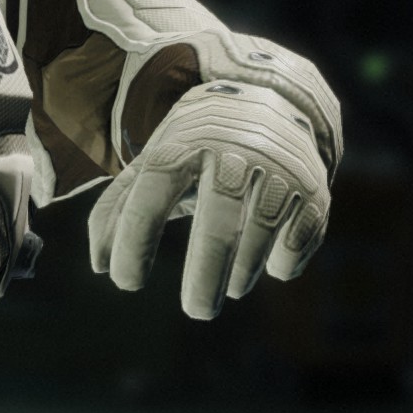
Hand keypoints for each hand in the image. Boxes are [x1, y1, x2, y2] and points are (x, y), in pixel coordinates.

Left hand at [89, 79, 330, 318]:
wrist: (271, 99)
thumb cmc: (198, 144)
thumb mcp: (155, 161)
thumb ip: (120, 209)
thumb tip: (100, 266)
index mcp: (182, 145)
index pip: (149, 198)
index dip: (133, 244)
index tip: (125, 283)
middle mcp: (232, 153)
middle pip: (218, 226)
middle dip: (205, 277)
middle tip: (197, 312)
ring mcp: (277, 171)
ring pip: (260, 235)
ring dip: (242, 272)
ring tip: (230, 286)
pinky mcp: (313, 190)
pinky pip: (298, 239)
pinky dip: (283, 263)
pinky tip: (272, 263)